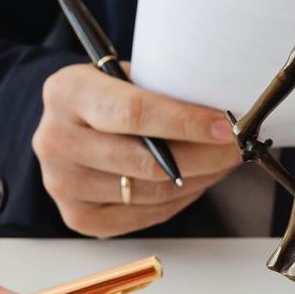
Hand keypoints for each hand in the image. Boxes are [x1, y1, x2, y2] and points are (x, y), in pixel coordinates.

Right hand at [34, 64, 241, 236]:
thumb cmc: (110, 96)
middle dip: (205, 155)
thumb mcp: (127, 76)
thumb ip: (164, 90)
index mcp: (67, 92)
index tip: (226, 127)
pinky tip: (196, 180)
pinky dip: (180, 199)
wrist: (71, 125)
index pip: (134, 112)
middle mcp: (55, 140)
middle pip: (148, 161)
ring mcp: (62, 184)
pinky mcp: (78, 217)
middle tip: (238, 146)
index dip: (187, 122)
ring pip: (152, 192)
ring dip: (199, 178)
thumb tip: (225, 113)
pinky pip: (146, 214)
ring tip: (221, 161)